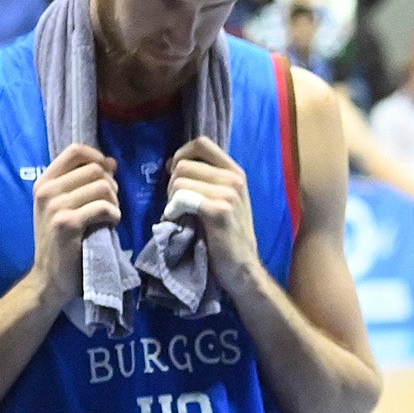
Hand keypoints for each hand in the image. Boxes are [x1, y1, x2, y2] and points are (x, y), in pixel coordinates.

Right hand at [27, 141, 119, 300]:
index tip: (107, 173)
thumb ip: (82, 183)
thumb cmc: (59, 243)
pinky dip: (114, 215)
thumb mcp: (62, 207)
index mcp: (44, 182)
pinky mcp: (67, 224)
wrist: (48, 278)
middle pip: (94, 169)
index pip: (75, 150)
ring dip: (114, 201)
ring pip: (102, 187)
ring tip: (110, 216)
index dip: (97, 157)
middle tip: (110, 204)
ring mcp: (55, 207)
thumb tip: (111, 162)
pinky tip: (110, 225)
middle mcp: (46, 191)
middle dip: (111, 185)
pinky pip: (103, 207)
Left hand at [167, 135, 264, 287]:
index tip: (174, 175)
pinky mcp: (220, 211)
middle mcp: (234, 178)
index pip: (201, 143)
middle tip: (176, 206)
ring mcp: (229, 194)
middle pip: (184, 164)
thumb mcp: (222, 200)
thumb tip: (173, 162)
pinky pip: (183, 198)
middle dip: (171, 185)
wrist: (243, 269)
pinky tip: (177, 221)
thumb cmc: (227, 237)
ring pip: (179, 181)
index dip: (181, 154)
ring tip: (178, 216)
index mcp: (235, 171)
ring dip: (171, 200)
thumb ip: (204, 179)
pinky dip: (173, 210)